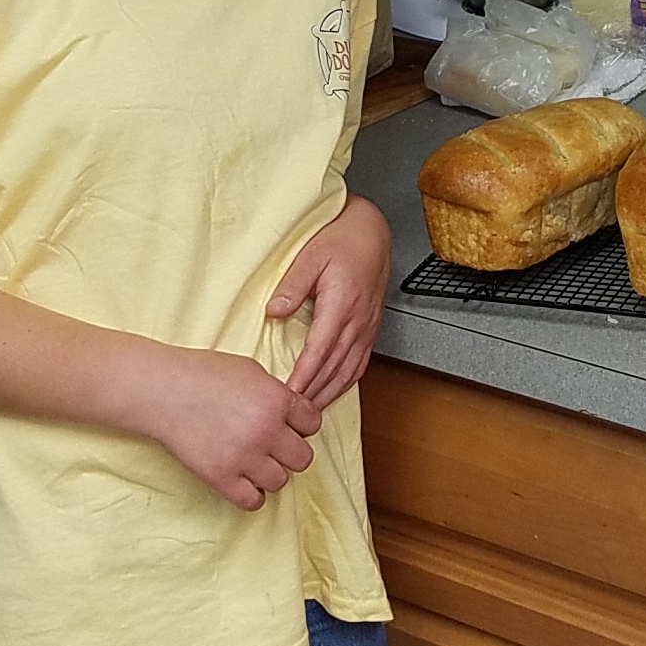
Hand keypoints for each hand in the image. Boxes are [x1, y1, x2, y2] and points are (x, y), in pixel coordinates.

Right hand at [134, 345, 321, 511]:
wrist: (162, 390)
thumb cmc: (204, 373)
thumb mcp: (251, 371)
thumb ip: (276, 393)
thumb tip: (291, 411)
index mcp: (278, 400)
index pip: (313, 424)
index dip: (301, 425)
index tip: (288, 425)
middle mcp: (267, 431)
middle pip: (303, 458)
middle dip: (290, 452)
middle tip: (273, 446)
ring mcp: (245, 456)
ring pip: (281, 481)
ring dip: (270, 473)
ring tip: (254, 462)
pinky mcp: (221, 477)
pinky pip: (253, 501)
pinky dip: (251, 494)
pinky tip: (242, 480)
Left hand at [269, 194, 390, 408]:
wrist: (372, 232)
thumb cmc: (341, 239)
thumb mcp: (309, 256)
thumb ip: (292, 286)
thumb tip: (274, 312)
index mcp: (341, 304)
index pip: (320, 351)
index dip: (304, 377)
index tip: (287, 395)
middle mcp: (358, 320)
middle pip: (335, 368)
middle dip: (314, 393)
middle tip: (293, 414)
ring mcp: (367, 325)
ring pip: (350, 370)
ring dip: (330, 393)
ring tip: (310, 411)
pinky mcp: (371, 326)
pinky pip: (361, 362)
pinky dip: (346, 381)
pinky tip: (334, 389)